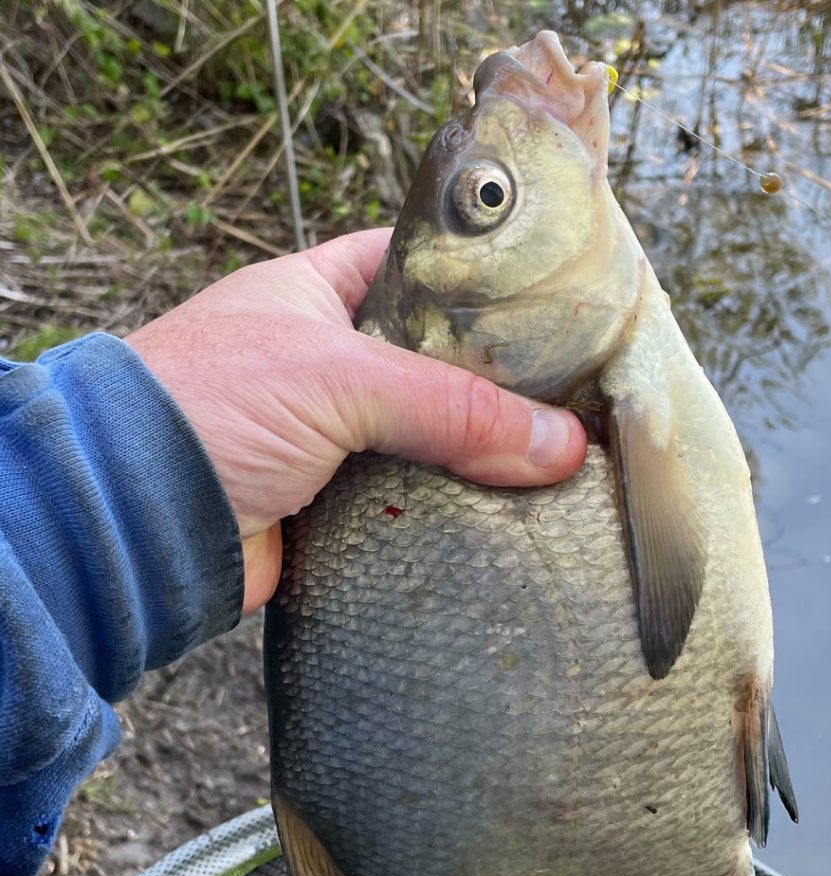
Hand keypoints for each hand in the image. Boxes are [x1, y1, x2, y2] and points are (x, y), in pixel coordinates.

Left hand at [126, 228, 586, 613]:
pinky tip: (508, 510)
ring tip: (556, 460)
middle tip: (569, 396)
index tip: (549, 301)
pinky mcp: (338, 501)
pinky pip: (414, 497)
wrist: (129, 521)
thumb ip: (453, 404)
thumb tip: (559, 445)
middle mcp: (328, 359)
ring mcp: (334, 433)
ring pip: (432, 437)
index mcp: (317, 293)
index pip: (416, 267)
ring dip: (480, 455)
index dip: (479, 281)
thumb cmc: (204, 408)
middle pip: (438, 362)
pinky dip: (452, 506)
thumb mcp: (338, 377)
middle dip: (496, 383)